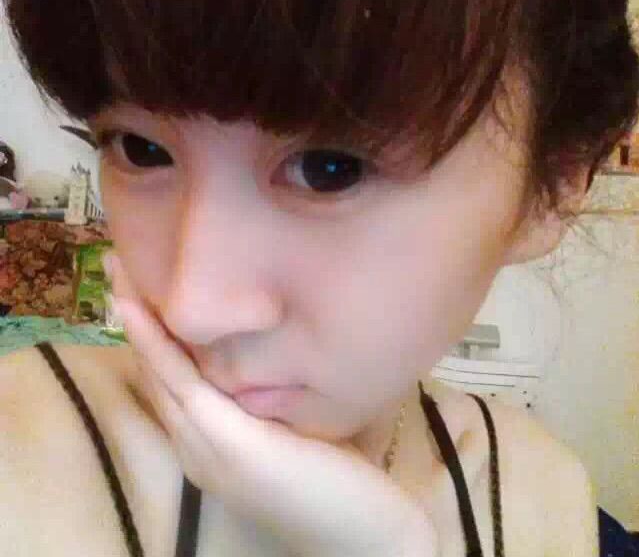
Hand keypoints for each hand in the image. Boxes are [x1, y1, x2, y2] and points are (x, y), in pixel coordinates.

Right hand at [104, 251, 437, 556]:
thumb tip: (278, 343)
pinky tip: (138, 311)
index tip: (144, 286)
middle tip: (119, 263)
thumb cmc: (341, 477)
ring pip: (160, 372)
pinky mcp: (228, 444)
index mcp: (211, 441)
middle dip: (136, 316)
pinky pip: (181, 384)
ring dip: (137, 320)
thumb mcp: (296, 424)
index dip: (154, 332)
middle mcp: (197, 445)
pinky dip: (156, 345)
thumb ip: (275, 391)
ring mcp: (207, 447)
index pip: (172, 378)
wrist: (364, 535)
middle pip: (155, 370)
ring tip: (119, 272)